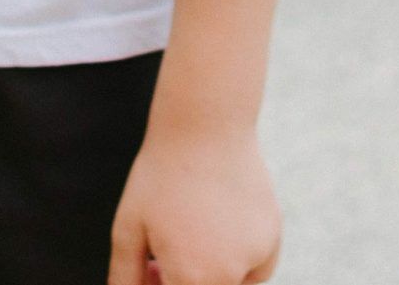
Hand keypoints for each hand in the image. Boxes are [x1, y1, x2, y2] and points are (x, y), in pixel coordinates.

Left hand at [106, 121, 281, 284]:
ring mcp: (258, 256)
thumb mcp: (128, 228)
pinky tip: (218, 223)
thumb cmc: (161, 176)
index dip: (159, 283)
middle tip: (163, 251)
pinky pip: (254, 268)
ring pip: (230, 282)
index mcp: (192, 277)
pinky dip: (237, 259)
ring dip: (211, 272)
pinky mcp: (273, 238)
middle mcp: (230, 275)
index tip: (152, 265)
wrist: (206, 128)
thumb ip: (125, 276)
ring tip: (192, 228)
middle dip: (182, 278)